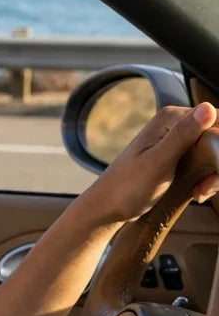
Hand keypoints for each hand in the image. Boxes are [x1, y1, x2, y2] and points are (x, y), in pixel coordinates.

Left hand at [80, 103, 218, 225]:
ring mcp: (176, 142)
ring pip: (214, 154)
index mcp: (171, 118)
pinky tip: (196, 194)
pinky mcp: (177, 158)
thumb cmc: (128, 186)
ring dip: (214, 176)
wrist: (108, 207)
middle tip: (207, 186)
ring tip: (199, 193)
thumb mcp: (159, 161)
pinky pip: (204, 165)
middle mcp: (175, 125)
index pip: (218, 117)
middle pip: (218, 137)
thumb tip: (208, 107)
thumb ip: (183, 135)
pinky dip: (205, 181)